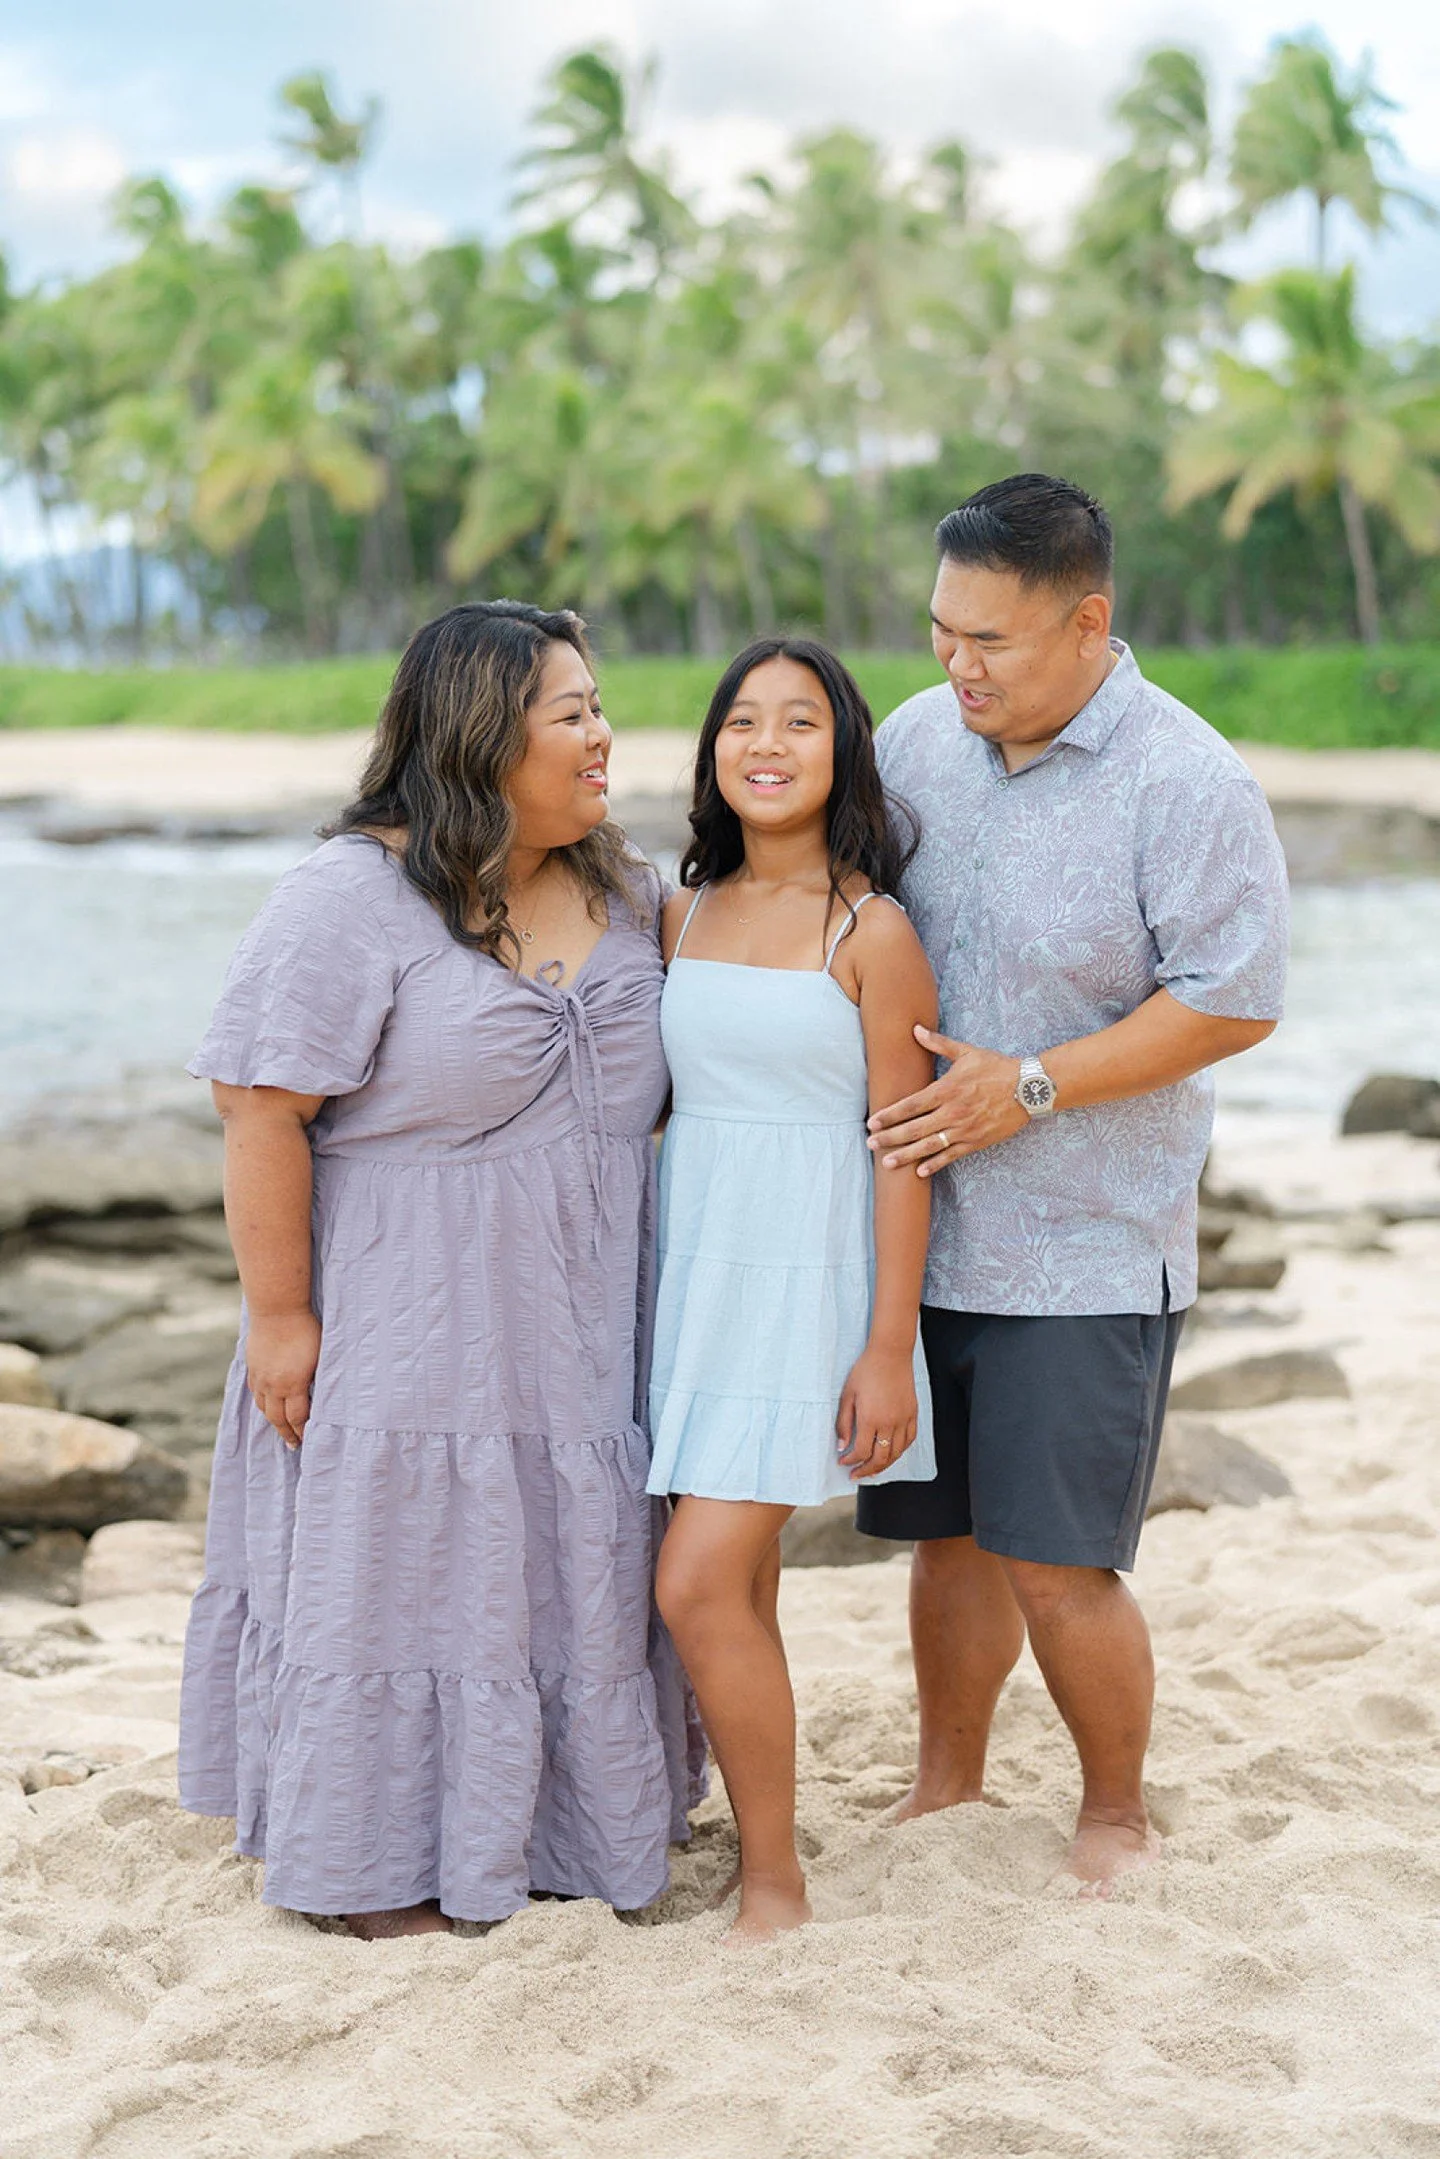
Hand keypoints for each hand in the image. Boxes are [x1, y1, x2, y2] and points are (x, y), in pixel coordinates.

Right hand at [245, 1310, 321, 1448]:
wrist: (277, 1309)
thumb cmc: (305, 1330)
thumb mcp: (319, 1356)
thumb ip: (316, 1378)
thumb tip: (317, 1394)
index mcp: (292, 1385)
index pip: (297, 1417)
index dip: (302, 1431)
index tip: (307, 1440)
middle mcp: (273, 1385)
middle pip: (277, 1418)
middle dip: (287, 1433)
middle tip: (294, 1446)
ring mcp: (259, 1376)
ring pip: (263, 1406)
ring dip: (272, 1420)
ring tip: (280, 1428)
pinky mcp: (252, 1366)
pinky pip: (254, 1391)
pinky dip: (261, 1402)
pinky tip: (265, 1404)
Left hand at [836, 1344, 917, 1480]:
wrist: (890, 1354)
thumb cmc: (866, 1370)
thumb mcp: (848, 1395)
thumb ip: (844, 1423)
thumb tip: (842, 1446)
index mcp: (870, 1419)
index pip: (861, 1451)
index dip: (851, 1461)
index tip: (843, 1462)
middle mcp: (889, 1423)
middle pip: (880, 1458)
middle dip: (866, 1470)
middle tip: (856, 1474)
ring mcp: (904, 1420)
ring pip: (896, 1453)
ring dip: (884, 1465)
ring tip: (873, 1469)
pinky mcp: (913, 1414)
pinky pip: (909, 1441)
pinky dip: (900, 1451)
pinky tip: (891, 1453)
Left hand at [867, 1026, 1028, 1174]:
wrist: (1028, 1088)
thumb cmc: (996, 1067)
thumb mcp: (967, 1052)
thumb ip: (938, 1043)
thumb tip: (915, 1029)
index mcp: (946, 1089)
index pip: (910, 1105)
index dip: (889, 1115)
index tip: (872, 1122)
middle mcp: (952, 1112)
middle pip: (914, 1128)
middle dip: (889, 1137)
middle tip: (870, 1143)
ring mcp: (964, 1129)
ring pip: (929, 1145)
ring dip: (906, 1155)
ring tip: (886, 1162)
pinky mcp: (976, 1141)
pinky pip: (951, 1155)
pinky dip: (935, 1164)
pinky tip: (920, 1171)